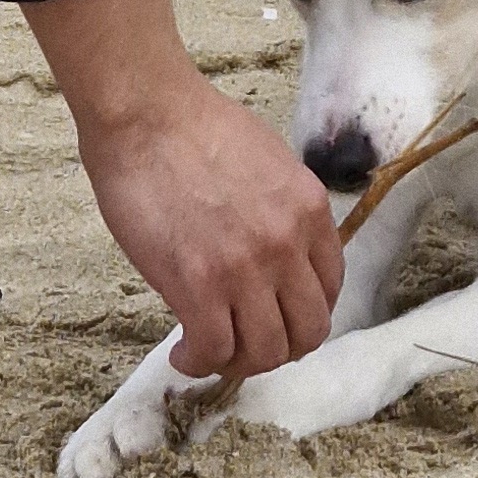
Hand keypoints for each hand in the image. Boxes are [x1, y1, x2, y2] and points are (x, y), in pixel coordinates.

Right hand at [24, 0, 340, 378]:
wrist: (147, 114)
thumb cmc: (195, 128)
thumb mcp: (268, 164)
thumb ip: (281, 213)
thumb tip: (274, 257)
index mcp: (309, 210)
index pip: (330, 289)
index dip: (303, 313)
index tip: (275, 315)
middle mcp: (288, 244)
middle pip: (308, 333)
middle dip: (279, 347)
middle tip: (246, 342)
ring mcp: (246, 268)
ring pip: (266, 353)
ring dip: (239, 362)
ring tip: (211, 350)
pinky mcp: (198, 286)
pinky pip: (214, 352)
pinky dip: (199, 363)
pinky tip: (182, 352)